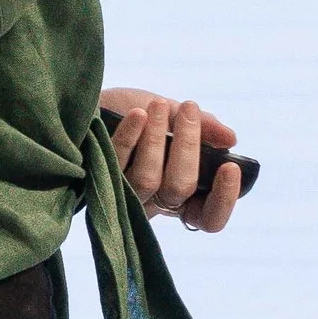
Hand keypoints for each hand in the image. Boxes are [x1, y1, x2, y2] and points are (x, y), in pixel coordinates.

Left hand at [102, 86, 244, 231]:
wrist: (87, 100)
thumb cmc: (136, 113)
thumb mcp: (173, 115)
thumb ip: (203, 127)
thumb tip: (231, 138)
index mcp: (179, 195)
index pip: (208, 218)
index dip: (223, 199)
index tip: (230, 167)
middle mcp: (153, 201)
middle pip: (178, 190)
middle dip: (188, 147)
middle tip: (189, 110)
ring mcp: (123, 193)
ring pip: (147, 180)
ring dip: (156, 137)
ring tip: (159, 104)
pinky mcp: (96, 176)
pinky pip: (116, 162)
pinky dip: (130, 135)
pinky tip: (138, 113)